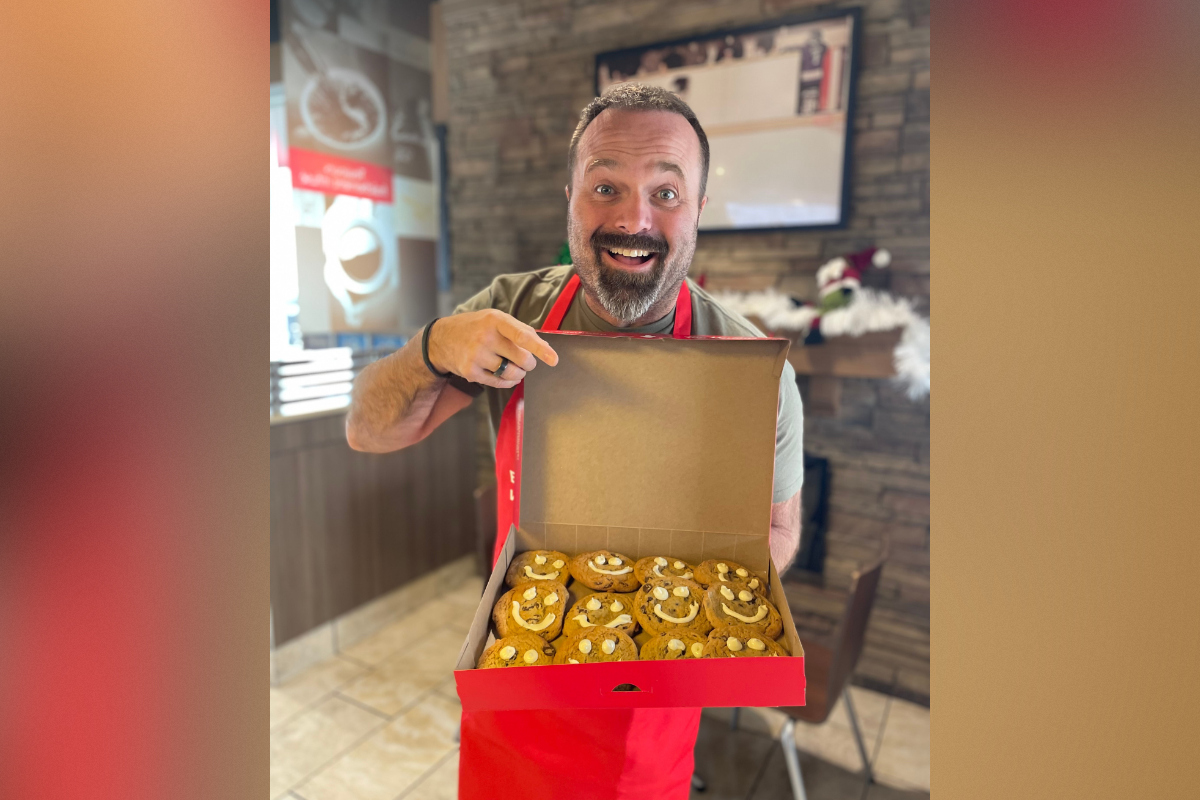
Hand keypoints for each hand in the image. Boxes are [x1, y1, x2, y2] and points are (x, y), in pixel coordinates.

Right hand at [427, 309, 559, 387]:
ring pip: (512, 374)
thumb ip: (520, 330)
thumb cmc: (476, 327)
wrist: (442, 338)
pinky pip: (499, 383)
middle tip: (527, 362)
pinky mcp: (470, 371)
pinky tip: (505, 375)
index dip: (541, 349)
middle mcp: (485, 337)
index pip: (522, 336)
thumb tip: (545, 347)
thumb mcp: (495, 319)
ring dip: (519, 374)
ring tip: (514, 367)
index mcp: (495, 320)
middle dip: (529, 364)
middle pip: (521, 359)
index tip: (554, 359)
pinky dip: (507, 382)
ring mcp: (476, 356)